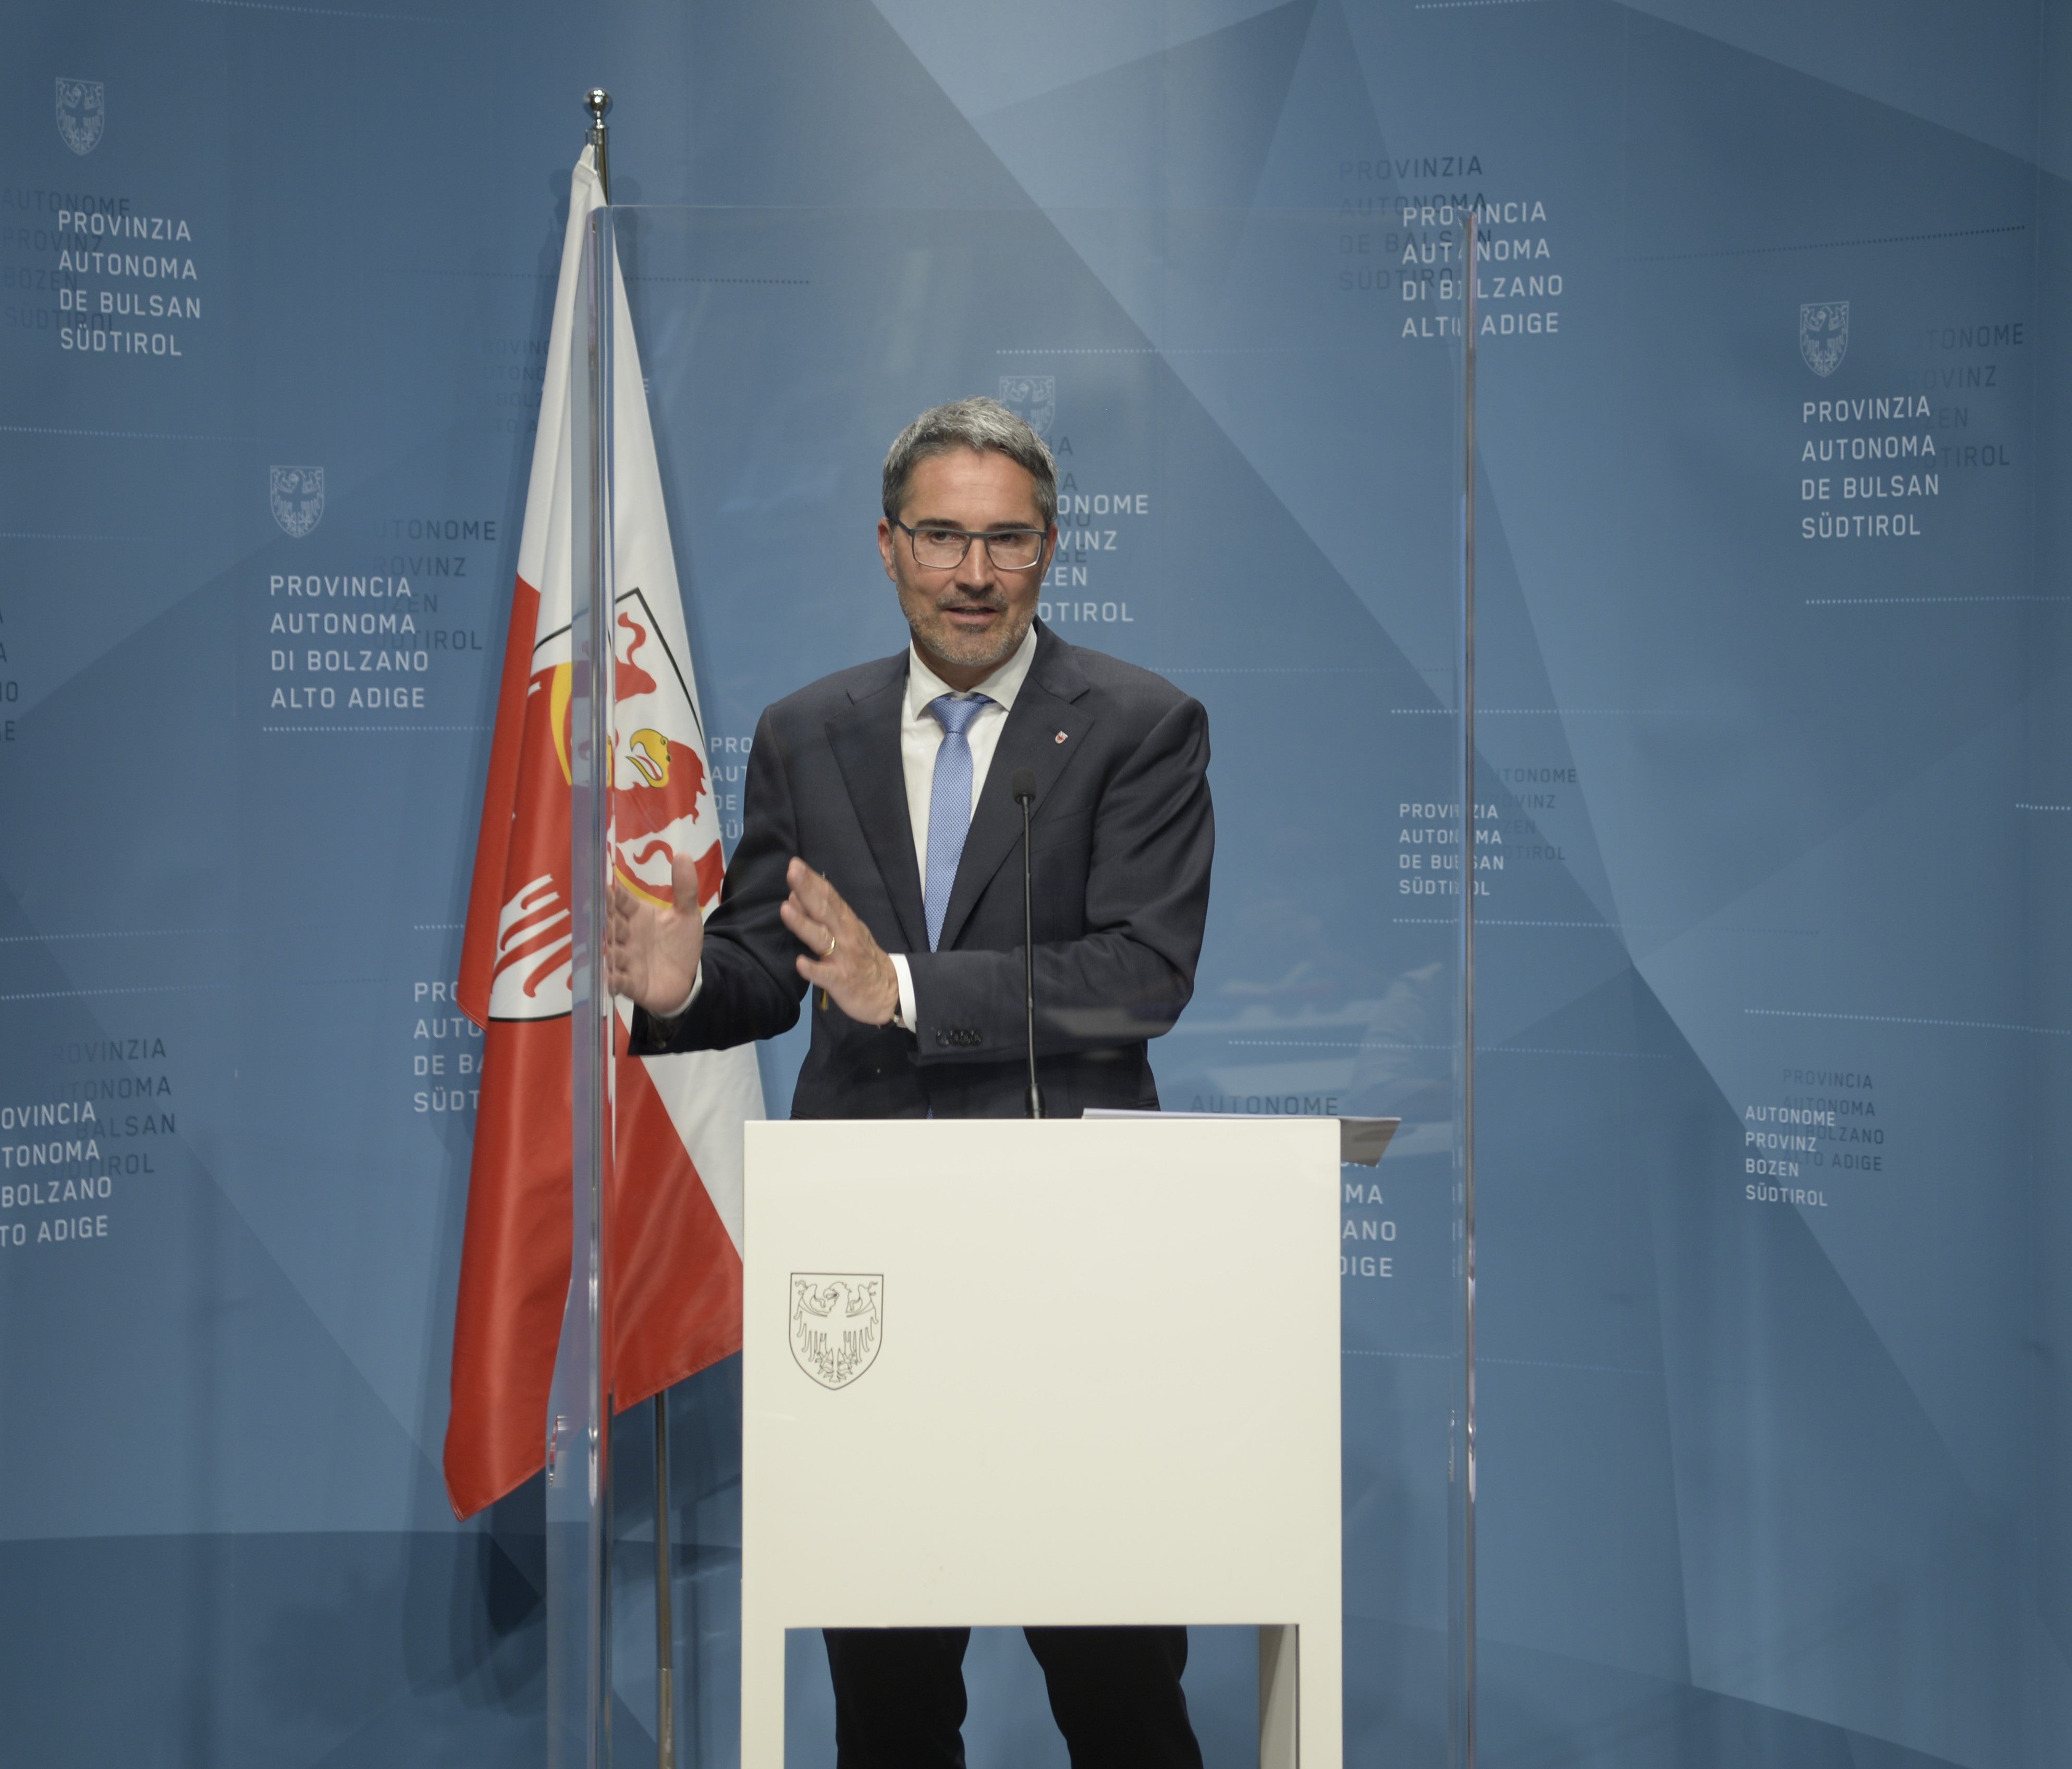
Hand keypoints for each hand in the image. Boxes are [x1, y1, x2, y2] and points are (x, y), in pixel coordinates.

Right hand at [608, 851, 704, 1014]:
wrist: (688, 977)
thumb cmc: (679, 943)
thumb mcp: (687, 914)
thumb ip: (685, 888)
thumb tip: (683, 855)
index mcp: (636, 915)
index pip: (620, 901)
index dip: (611, 895)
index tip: (602, 886)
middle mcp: (626, 936)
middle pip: (611, 925)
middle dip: (605, 921)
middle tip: (597, 916)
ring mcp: (626, 960)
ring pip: (612, 952)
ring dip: (608, 950)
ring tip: (605, 947)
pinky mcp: (630, 984)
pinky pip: (618, 981)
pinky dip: (612, 979)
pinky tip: (609, 977)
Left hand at [781, 858, 899, 1025]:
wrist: (889, 991)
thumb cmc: (861, 959)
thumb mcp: (847, 931)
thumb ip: (824, 914)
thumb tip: (796, 894)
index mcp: (846, 922)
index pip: (828, 896)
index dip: (812, 880)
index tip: (795, 863)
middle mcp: (845, 935)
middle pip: (824, 910)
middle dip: (807, 890)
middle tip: (792, 871)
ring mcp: (843, 958)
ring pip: (822, 938)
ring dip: (803, 923)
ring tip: (785, 909)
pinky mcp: (841, 981)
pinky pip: (825, 975)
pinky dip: (813, 969)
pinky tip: (800, 963)